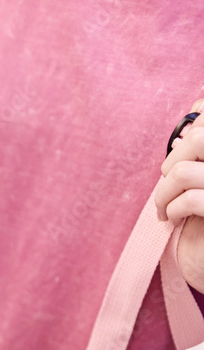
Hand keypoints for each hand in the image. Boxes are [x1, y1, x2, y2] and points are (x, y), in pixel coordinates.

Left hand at [157, 96, 203, 291]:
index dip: (197, 119)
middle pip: (200, 136)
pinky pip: (190, 200)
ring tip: (165, 207)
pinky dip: (173, 209)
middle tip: (167, 181)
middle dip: (173, 159)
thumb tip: (191, 117)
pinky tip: (174, 218)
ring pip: (183, 170)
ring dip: (164, 191)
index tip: (183, 145)